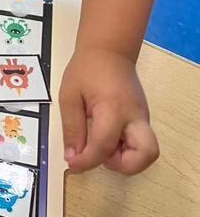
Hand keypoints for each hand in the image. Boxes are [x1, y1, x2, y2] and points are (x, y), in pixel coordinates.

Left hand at [59, 47, 158, 175]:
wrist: (109, 50)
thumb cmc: (87, 69)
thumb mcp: (69, 96)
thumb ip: (72, 128)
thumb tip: (73, 157)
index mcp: (113, 108)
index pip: (104, 146)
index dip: (87, 161)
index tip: (72, 163)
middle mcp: (135, 116)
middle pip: (147, 154)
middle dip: (124, 165)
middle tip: (100, 154)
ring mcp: (143, 118)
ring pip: (147, 152)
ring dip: (126, 159)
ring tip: (102, 144)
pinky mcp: (142, 119)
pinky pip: (141, 144)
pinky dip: (126, 150)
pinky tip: (107, 137)